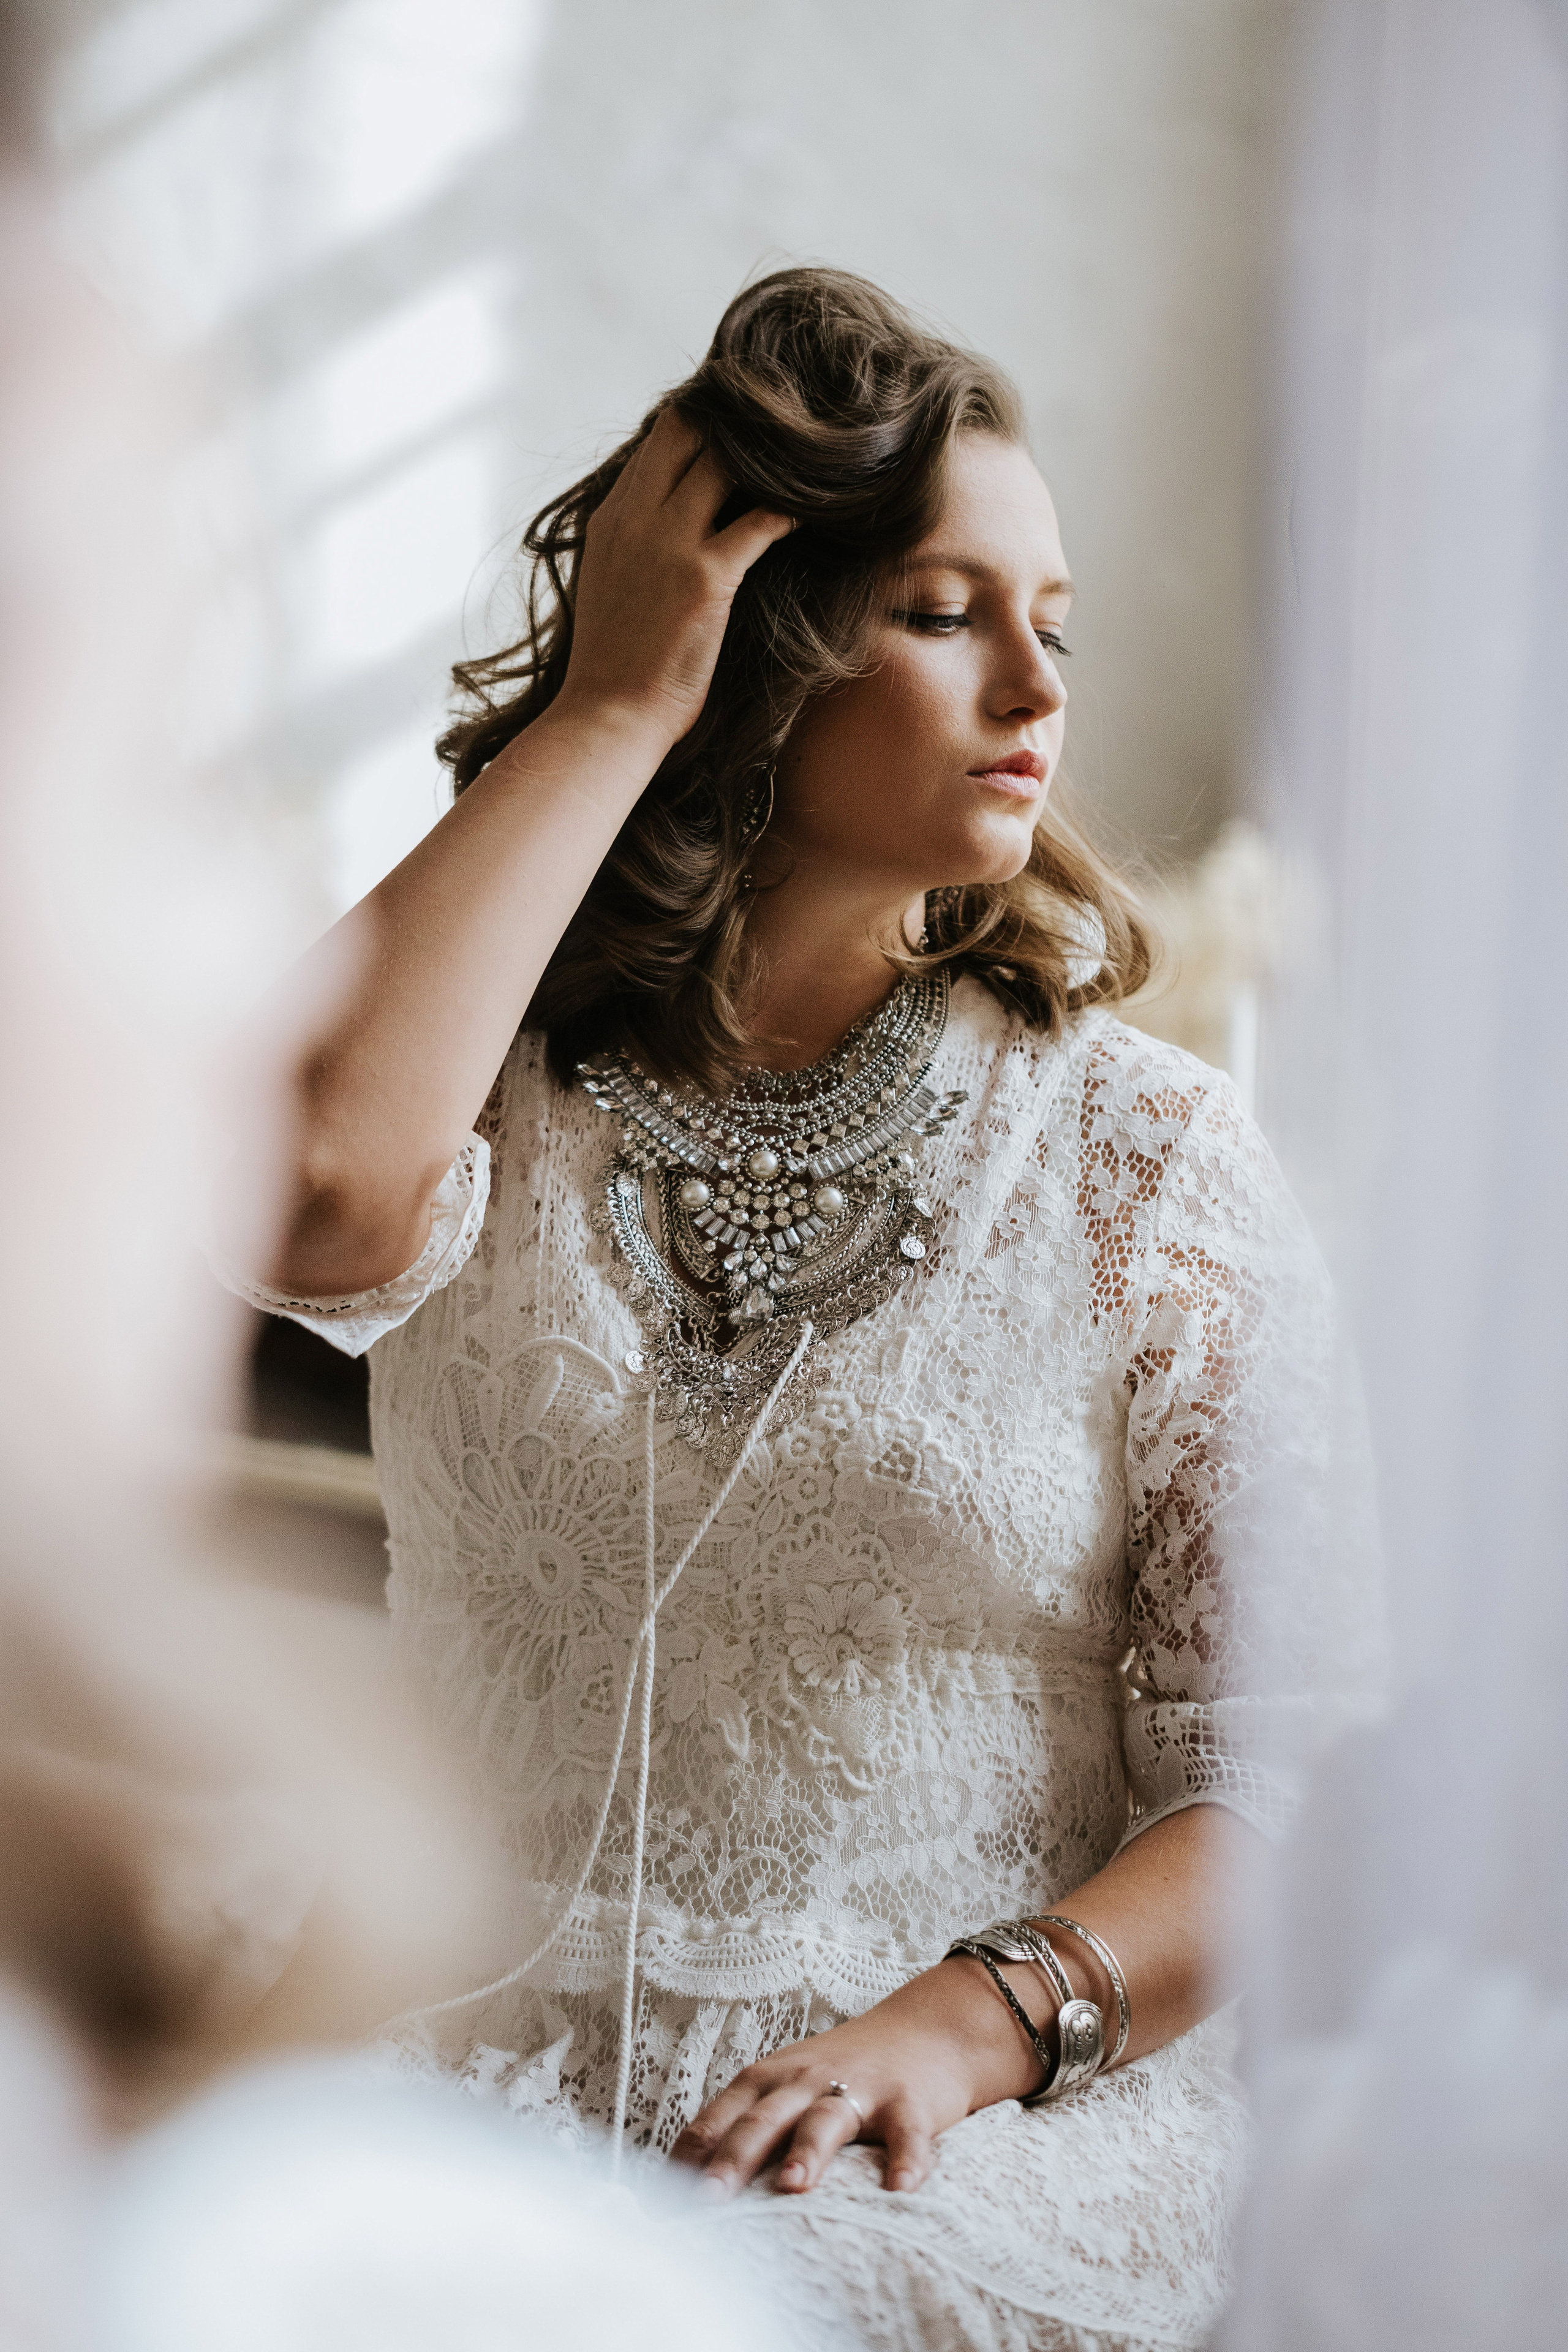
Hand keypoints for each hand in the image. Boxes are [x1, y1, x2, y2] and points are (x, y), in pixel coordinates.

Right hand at [555, 406, 792, 750]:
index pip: (658, 442)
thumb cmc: (614, 663)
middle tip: (776, 426)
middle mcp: (636, 518)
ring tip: (800, 462)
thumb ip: (631, 540)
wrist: (608, 716)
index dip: (700, 424)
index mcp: (610, 517)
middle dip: (731, 420)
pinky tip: (810, 514)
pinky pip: (760, 522)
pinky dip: (790, 511)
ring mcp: (669, 545)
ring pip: (722, 462)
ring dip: (766, 458)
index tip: (737, 424)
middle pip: (686, 430)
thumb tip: (664, 520)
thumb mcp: (607, 582)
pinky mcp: (706, 579)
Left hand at [668, 1955, 1048, 2200]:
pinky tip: (900, 2190)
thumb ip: (747, 2127)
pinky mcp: (909, 2101)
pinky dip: (906, 2160)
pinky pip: (907, 2134)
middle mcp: (807, 2080)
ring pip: (826, 2120)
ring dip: (807, 2152)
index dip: (693, 2153)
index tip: (664, 2196)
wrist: (925, 2029)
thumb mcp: (788, 2088)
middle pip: (764, 2119)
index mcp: (770, 2080)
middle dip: (733, 2157)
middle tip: (708, 2198)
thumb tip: (686, 2185)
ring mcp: (858, 2088)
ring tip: (791, 2187)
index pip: (721, 2115)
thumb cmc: (842, 2072)